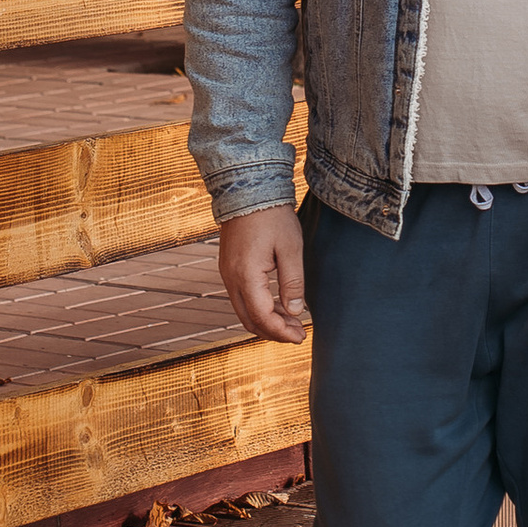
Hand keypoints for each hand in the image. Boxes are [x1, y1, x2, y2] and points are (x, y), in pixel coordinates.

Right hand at [219, 205, 309, 342]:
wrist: (248, 189)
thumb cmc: (272, 216)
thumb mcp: (290, 248)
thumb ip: (293, 283)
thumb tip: (295, 312)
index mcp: (246, 275)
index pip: (262, 317)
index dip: (281, 332)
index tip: (301, 337)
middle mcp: (231, 278)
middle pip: (249, 320)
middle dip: (273, 332)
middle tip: (298, 333)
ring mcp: (226, 273)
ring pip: (243, 311)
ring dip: (265, 321)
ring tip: (291, 321)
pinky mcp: (228, 267)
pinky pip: (240, 298)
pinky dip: (258, 308)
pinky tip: (277, 305)